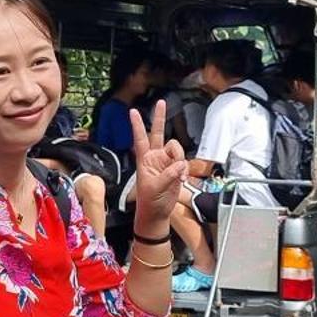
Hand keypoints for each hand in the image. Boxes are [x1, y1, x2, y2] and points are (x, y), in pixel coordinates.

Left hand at [128, 100, 188, 231]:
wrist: (157, 213)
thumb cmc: (149, 201)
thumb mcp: (155, 187)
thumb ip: (168, 174)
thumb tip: (179, 164)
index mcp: (144, 159)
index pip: (139, 138)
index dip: (137, 125)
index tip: (132, 111)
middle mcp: (155, 157)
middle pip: (158, 133)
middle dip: (160, 117)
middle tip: (161, 102)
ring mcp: (166, 162)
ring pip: (176, 148)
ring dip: (179, 160)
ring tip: (178, 175)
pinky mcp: (176, 168)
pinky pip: (184, 161)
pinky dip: (184, 169)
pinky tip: (181, 179)